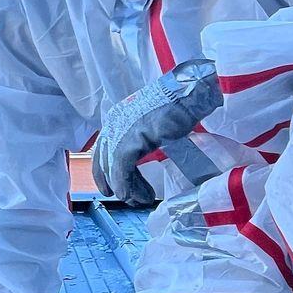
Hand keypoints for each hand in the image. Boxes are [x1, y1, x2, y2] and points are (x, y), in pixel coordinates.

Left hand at [93, 58, 222, 207]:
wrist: (189, 92)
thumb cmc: (181, 104)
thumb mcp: (156, 123)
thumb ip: (145, 138)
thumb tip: (146, 156)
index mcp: (119, 117)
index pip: (103, 150)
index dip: (108, 173)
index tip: (119, 189)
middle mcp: (114, 123)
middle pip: (103, 162)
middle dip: (116, 185)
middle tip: (131, 199)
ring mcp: (120, 130)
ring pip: (112, 169)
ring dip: (126, 190)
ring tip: (141, 200)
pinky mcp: (131, 139)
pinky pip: (121, 170)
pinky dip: (128, 186)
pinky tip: (140, 196)